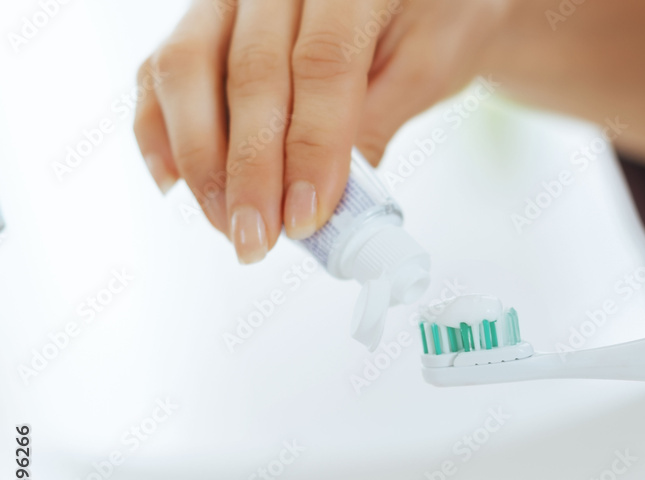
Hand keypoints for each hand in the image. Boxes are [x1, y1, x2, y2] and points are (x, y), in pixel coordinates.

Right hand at [134, 0, 511, 263]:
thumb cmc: (432, 18)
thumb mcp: (427, 67)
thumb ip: (375, 123)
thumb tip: (325, 202)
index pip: (321, 63)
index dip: (310, 148)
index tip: (305, 217)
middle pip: (248, 72)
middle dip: (250, 172)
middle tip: (257, 239)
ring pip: (186, 67)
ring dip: (200, 159)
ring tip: (227, 223)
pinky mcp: (205, 17)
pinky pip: (162, 69)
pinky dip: (159, 129)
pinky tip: (175, 182)